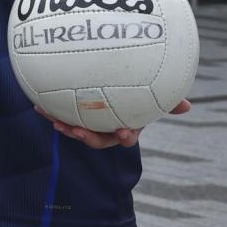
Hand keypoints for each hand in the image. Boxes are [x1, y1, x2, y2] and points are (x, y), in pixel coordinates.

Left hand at [38, 99, 190, 148]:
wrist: (109, 86)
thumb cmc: (136, 92)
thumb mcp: (151, 96)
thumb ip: (168, 101)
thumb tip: (188, 106)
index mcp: (124, 126)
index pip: (125, 137)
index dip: (124, 137)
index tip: (123, 132)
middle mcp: (105, 128)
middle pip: (97, 139)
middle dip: (88, 138)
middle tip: (78, 130)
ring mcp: (87, 123)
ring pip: (76, 129)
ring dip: (65, 127)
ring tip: (55, 122)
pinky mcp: (71, 115)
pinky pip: (60, 116)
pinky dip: (50, 112)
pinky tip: (38, 106)